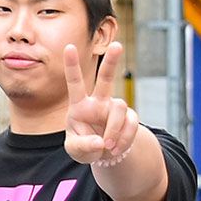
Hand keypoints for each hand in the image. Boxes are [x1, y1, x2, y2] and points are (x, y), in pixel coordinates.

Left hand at [63, 41, 138, 165]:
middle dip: (111, 62)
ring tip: (108, 147)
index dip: (72, 65)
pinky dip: (125, 139)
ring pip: (120, 109)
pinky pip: (131, 124)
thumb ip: (83, 146)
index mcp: (80, 105)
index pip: (75, 82)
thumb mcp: (75, 150)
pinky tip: (116, 148)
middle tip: (117, 45)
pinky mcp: (129, 117)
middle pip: (105, 78)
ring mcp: (114, 108)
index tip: (68, 46)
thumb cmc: (84, 147)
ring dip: (114, 130)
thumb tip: (101, 142)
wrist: (104, 155)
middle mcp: (98, 102)